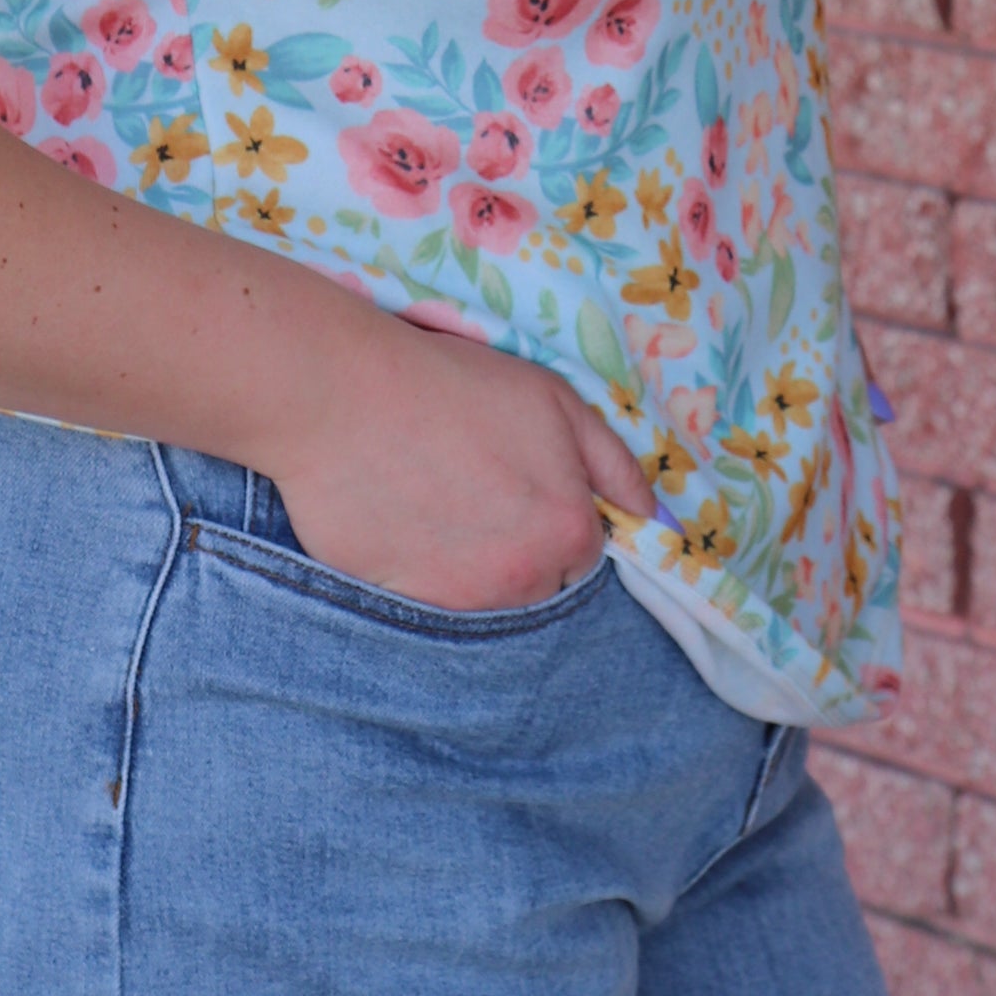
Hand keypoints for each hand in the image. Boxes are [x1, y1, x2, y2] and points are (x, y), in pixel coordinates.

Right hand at [260, 313, 653, 615]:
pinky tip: (401, 528)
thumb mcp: (552, 400)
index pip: (583, 556)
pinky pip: (429, 611)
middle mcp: (525, 580)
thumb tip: (652, 517)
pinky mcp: (404, 610)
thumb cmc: (450, 385)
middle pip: (538, 588)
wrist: (342, 395)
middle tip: (468, 494)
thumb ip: (613, 464)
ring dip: (470, 572)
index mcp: (569, 530)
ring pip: (485, 605)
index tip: (512, 486)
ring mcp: (462, 602)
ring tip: (432, 508)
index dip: (550, 518)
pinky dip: (421, 580)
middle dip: (517, 552)